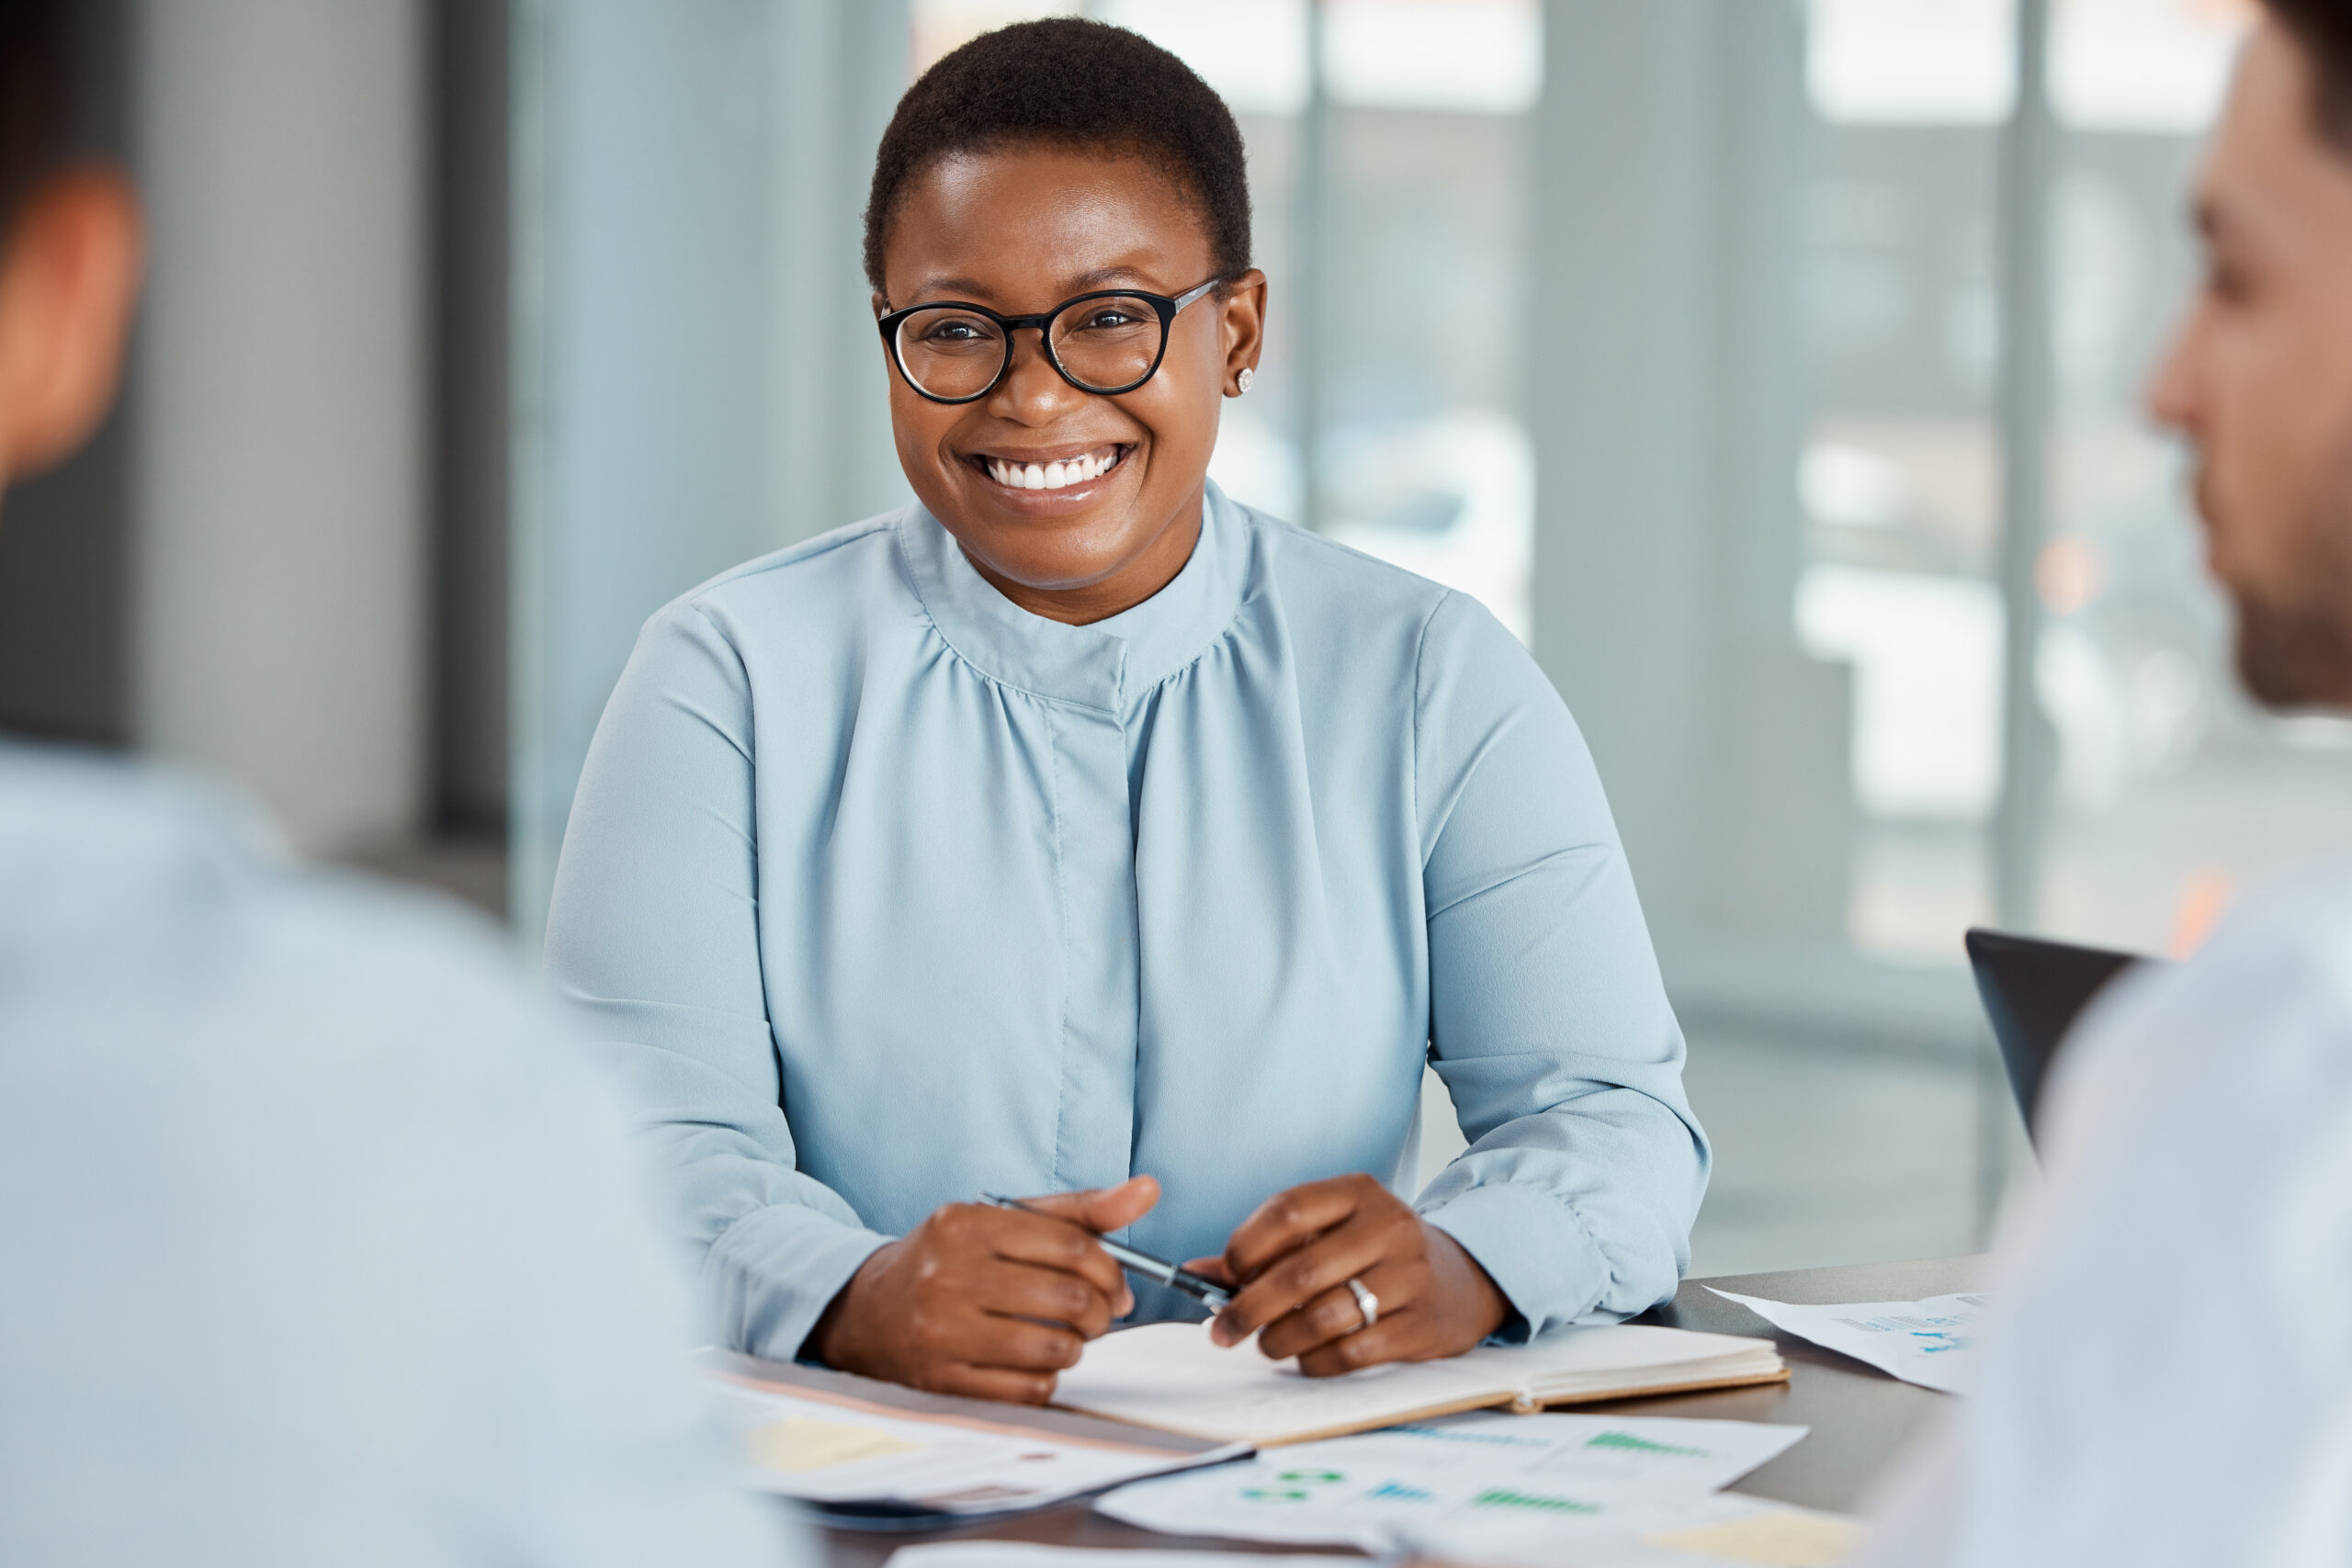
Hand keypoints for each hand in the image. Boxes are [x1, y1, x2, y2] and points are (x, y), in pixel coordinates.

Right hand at [806, 1175, 1157, 1402]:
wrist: (865, 1310)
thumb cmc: (949, 1260)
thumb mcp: (1002, 1221)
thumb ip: (1078, 1210)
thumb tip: (1148, 1190)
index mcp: (965, 1224)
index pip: (1072, 1247)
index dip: (1111, 1271)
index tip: (1116, 1285)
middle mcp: (948, 1275)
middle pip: (1069, 1301)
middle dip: (1101, 1313)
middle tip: (1098, 1316)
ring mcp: (941, 1332)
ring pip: (1054, 1350)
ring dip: (1076, 1348)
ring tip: (1066, 1338)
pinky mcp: (940, 1382)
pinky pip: (1027, 1390)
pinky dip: (1046, 1379)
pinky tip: (1034, 1363)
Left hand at [1186, 1173, 1509, 1376]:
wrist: (1464, 1278)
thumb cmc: (1376, 1253)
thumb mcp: (1331, 1234)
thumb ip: (1266, 1250)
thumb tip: (1194, 1273)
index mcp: (1358, 1192)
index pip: (1287, 1211)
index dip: (1246, 1247)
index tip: (1227, 1276)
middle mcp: (1388, 1226)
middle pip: (1299, 1271)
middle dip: (1250, 1307)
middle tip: (1224, 1331)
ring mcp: (1410, 1275)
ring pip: (1324, 1316)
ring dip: (1281, 1339)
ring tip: (1267, 1344)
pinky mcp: (1422, 1324)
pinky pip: (1354, 1351)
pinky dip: (1317, 1361)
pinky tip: (1306, 1359)